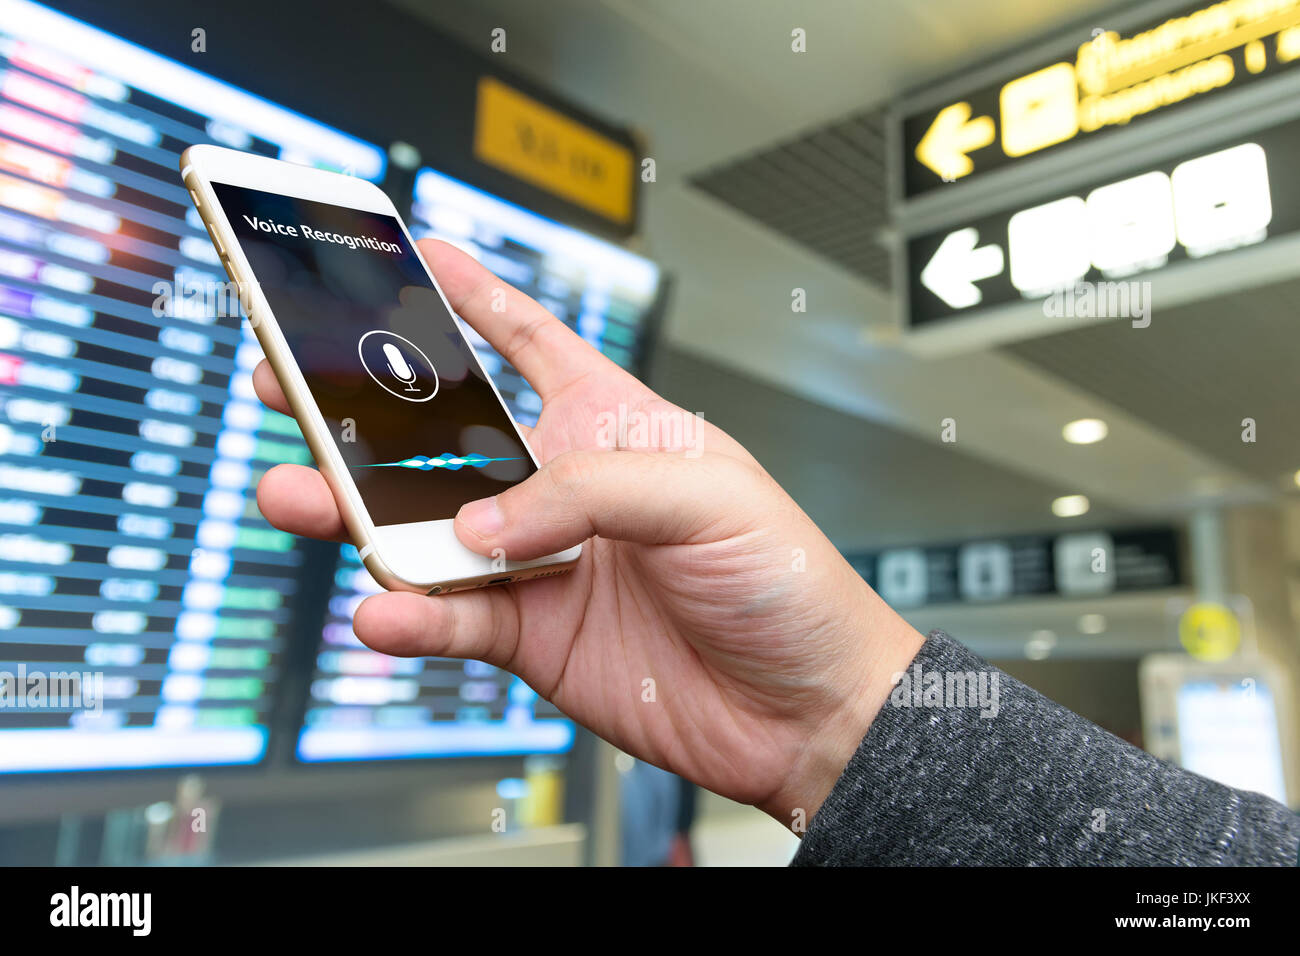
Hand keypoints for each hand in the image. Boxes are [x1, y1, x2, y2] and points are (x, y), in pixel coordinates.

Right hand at [253, 239, 923, 827]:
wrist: (803, 707)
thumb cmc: (786, 580)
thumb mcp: (704, 496)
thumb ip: (585, 493)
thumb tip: (481, 519)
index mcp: (614, 428)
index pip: (534, 343)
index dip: (479, 298)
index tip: (420, 255)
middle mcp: (563, 492)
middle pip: (445, 440)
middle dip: (367, 412)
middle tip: (292, 388)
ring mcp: (540, 566)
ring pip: (425, 531)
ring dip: (356, 515)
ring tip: (300, 499)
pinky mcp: (530, 638)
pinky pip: (451, 618)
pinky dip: (410, 613)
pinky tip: (386, 607)